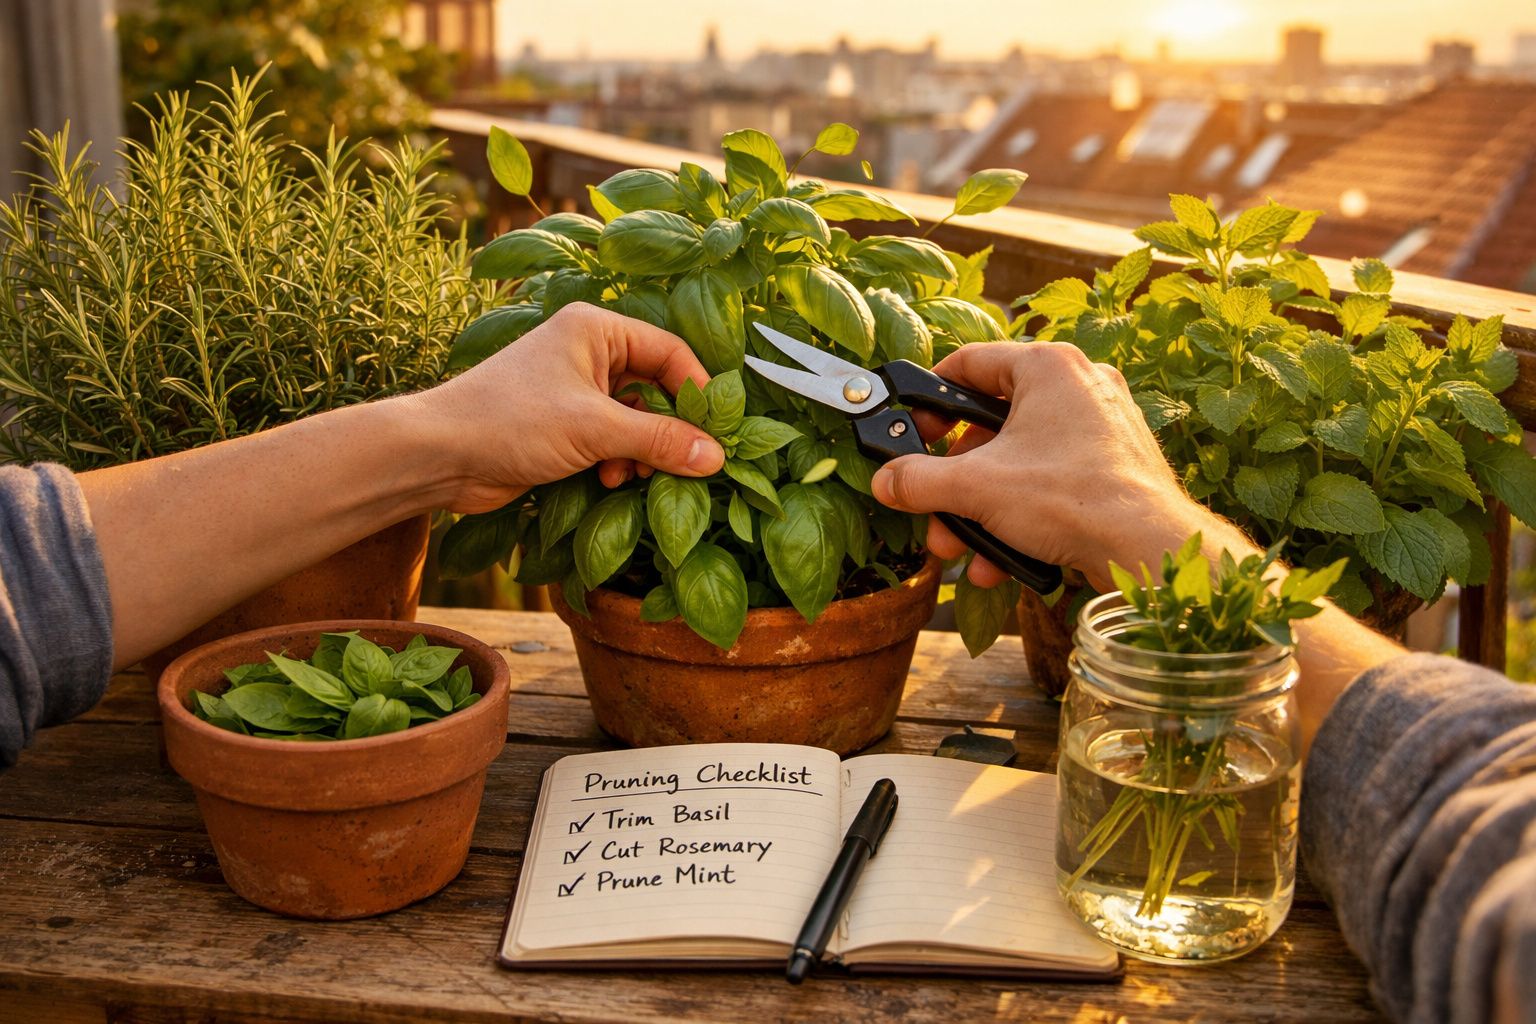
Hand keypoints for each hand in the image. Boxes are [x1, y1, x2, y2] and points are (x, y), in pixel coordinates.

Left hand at [414, 303, 724, 513]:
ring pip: (637, 418)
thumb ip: (660, 440)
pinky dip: (619, 461)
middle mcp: (589, 352)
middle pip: (657, 387)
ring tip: (634, 476)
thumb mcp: (595, 429)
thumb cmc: (511, 421)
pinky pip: (613, 439)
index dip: (698, 392)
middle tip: (685, 462)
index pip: (671, 352)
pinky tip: (610, 481)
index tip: (719, 432)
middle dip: (668, 429)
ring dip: (642, 452)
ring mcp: (576, 389)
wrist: (440, 455)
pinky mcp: (565, 424)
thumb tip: (716, 456)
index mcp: (597, 329)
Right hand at [870, 342, 1219, 592]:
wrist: (1148, 548)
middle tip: (931, 506)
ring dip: (982, 508)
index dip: (929, 397)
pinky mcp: (1115, 467)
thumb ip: (919, 480)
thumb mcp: (975, 487)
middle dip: (956, 479)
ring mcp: (1102, 427)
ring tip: (962, 547)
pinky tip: (1000, 560)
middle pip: (993, 424)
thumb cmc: (1073, 498)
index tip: (910, 429)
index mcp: (1048, 367)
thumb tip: (885, 481)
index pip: (970, 364)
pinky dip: (1021, 517)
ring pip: (1021, 462)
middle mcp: (1081, 386)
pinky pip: (1052, 483)